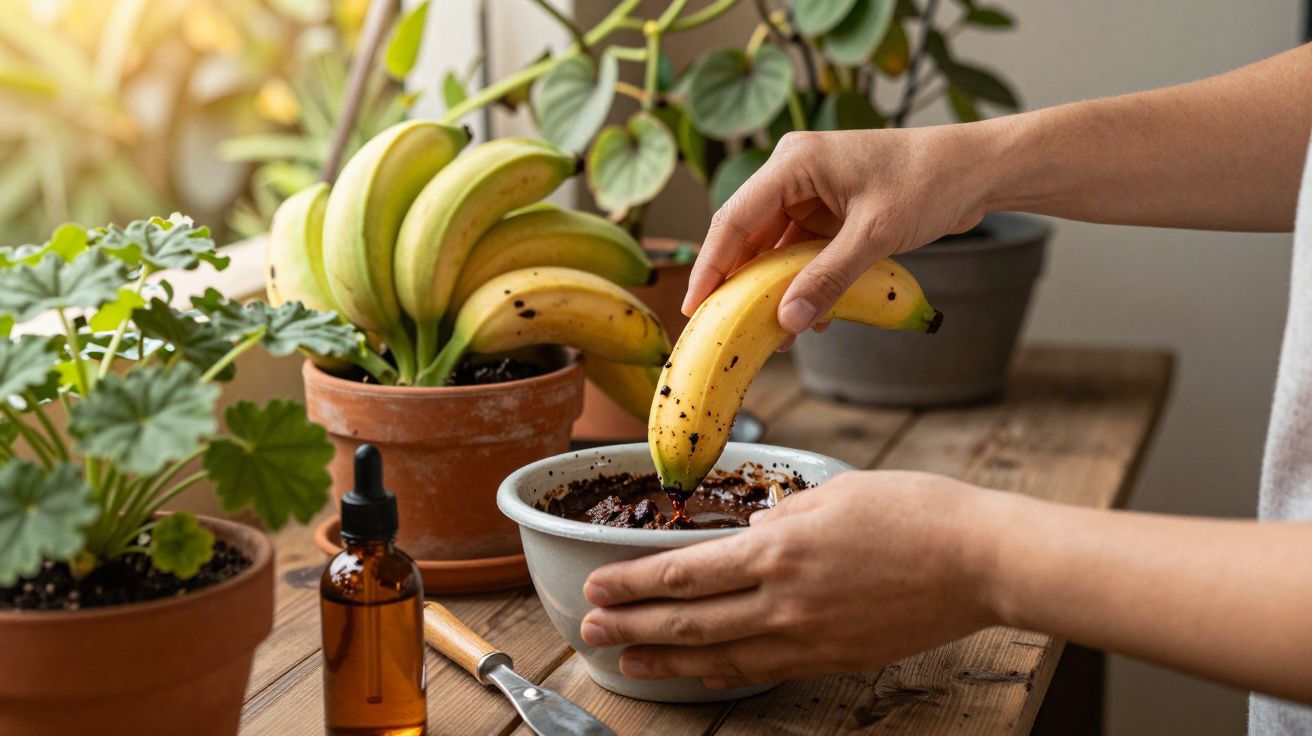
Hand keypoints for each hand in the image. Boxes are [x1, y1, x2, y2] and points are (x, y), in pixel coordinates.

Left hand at [579, 471, 1009, 688]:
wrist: (981, 561)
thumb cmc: (915, 512)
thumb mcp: (836, 492)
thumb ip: (784, 517)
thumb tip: (752, 537)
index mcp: (780, 550)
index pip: (685, 572)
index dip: (634, 583)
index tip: (597, 588)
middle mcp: (784, 600)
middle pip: (689, 621)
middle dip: (633, 628)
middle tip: (590, 634)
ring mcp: (809, 636)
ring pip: (720, 655)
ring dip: (666, 660)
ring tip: (628, 663)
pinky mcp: (835, 658)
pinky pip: (766, 669)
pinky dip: (726, 673)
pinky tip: (703, 674)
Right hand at [685, 126, 996, 334]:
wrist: (978, 170)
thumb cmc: (930, 183)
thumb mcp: (874, 235)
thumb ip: (827, 279)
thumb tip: (786, 321)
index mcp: (794, 162)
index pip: (735, 219)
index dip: (711, 266)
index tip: (694, 307)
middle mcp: (794, 173)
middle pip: (747, 234)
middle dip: (739, 283)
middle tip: (721, 328)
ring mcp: (812, 192)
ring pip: (774, 249)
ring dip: (774, 290)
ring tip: (771, 335)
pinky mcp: (831, 211)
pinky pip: (802, 253)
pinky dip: (803, 283)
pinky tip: (808, 319)